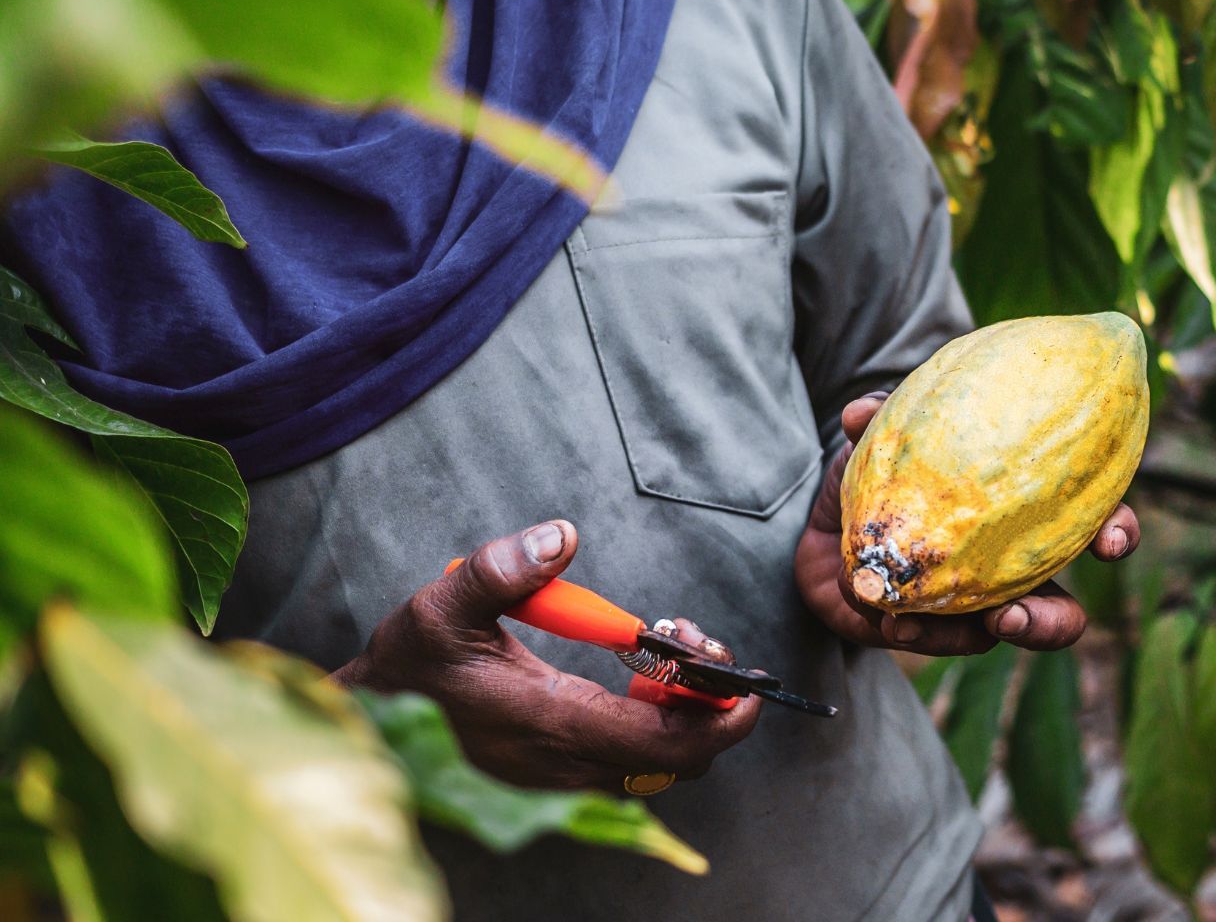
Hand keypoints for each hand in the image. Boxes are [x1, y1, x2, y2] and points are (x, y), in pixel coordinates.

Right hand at [332, 520, 759, 790]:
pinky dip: (655, 718)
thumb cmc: (411, 664)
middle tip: (691, 639)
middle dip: (706, 703)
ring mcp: (564, 775)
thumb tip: (562, 536)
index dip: (718, 720)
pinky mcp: (561, 770)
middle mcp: (566, 763)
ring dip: (682, 709)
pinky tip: (637, 667)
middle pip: (676, 761)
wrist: (371, 718)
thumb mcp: (443, 603)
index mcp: (552, 725)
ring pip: (658, 764)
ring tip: (666, 643)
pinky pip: (633, 759)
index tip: (748, 689)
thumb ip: (501, 569)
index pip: (663, 746)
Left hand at [795, 393, 1140, 655]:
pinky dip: (921, 632)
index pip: (1095, 520)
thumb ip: (884, 418)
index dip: (1117, 532)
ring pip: (999, 639)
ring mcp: (985, 605)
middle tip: (1014, 615)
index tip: (1110, 543)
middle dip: (1051, 623)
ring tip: (926, 625)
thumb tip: (858, 414)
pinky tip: (893, 622)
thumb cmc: (886, 471)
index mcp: (1033, 511)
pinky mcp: (944, 632)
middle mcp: (1019, 567)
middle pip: (1064, 612)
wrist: (834, 526)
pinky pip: (943, 642)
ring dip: (966, 634)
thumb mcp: (888, 437)